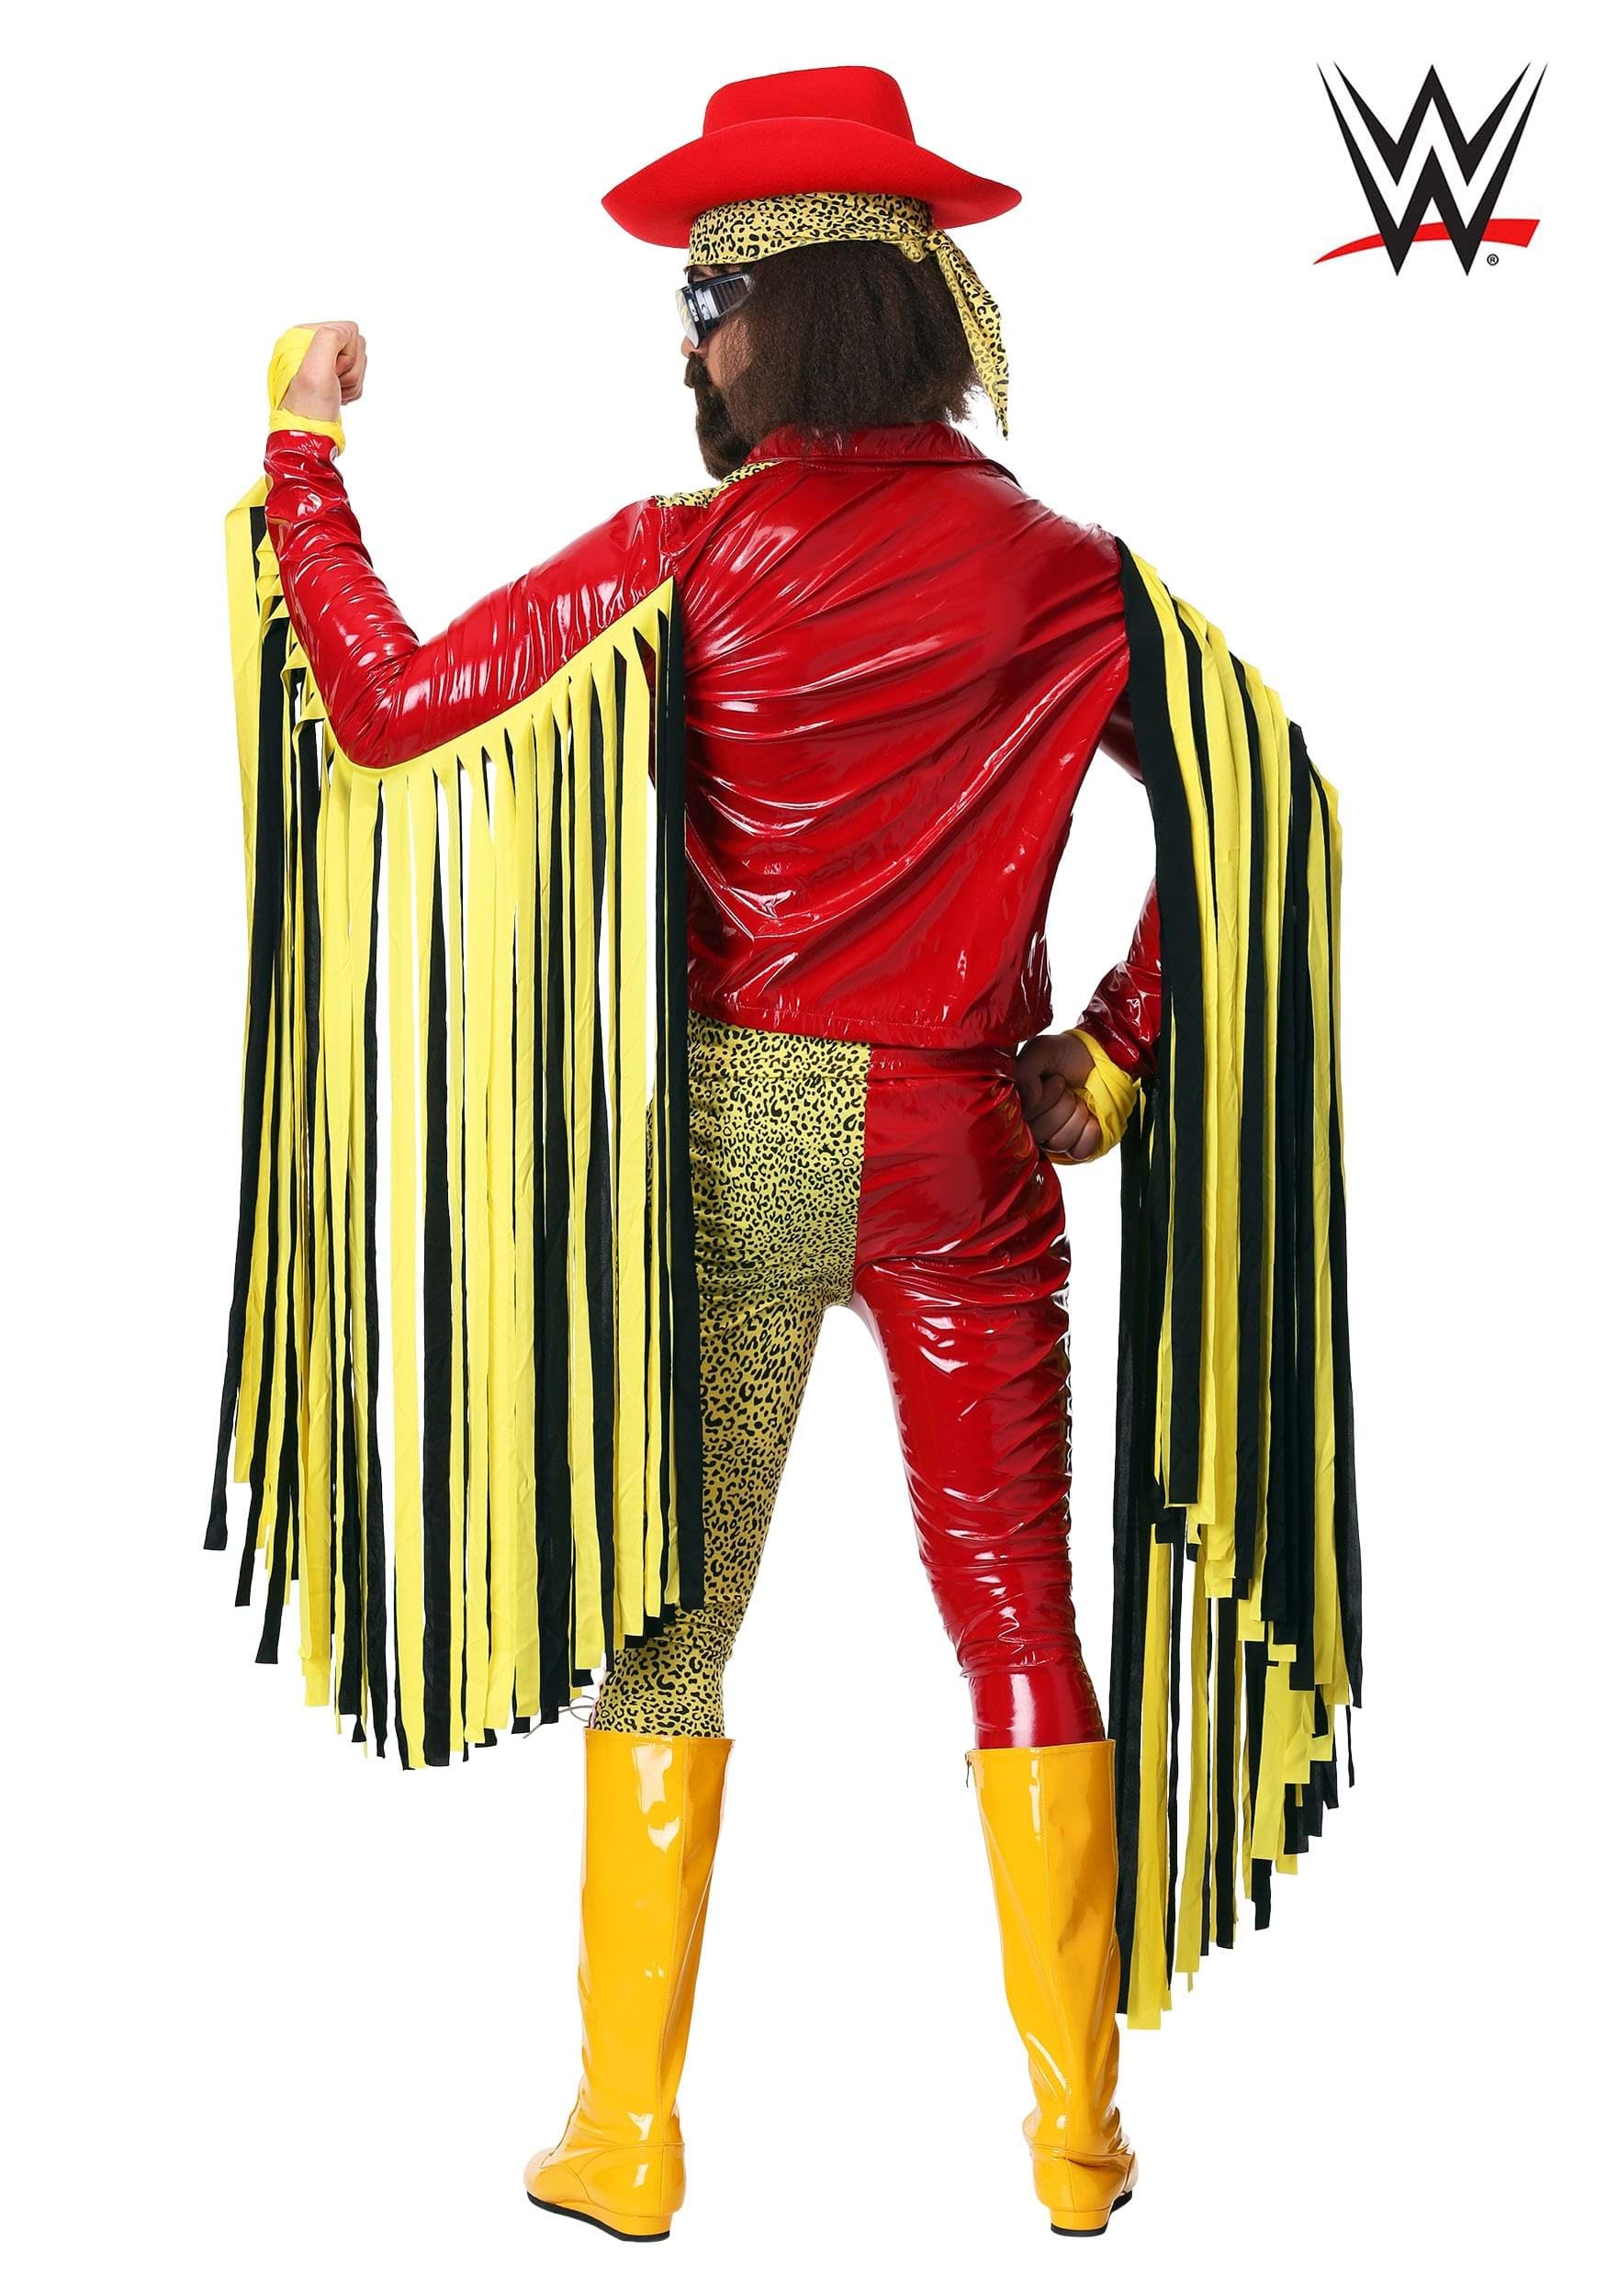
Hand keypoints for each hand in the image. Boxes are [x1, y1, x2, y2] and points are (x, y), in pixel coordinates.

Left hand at [278, 321, 366, 422]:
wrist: (309, 435)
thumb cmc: (309, 406)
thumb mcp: (315, 368)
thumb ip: (329, 338)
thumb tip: (347, 332)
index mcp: (304, 335)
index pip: (348, 330)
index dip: (347, 354)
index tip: (331, 371)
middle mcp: (313, 344)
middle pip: (356, 346)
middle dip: (350, 369)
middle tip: (332, 383)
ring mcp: (323, 361)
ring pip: (358, 362)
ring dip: (351, 382)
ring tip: (334, 392)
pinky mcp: (332, 377)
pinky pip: (357, 377)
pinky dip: (352, 390)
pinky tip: (337, 397)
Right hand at [1016, 1031, 1102, 1163]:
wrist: (1102, 1059)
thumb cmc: (1068, 1055)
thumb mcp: (1041, 1051)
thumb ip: (1024, 1072)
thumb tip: (1027, 1102)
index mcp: (1018, 1105)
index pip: (1022, 1119)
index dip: (1043, 1099)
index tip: (1054, 1079)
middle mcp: (1031, 1126)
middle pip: (1040, 1133)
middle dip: (1062, 1104)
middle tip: (1068, 1089)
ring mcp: (1053, 1139)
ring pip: (1059, 1143)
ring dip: (1076, 1115)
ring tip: (1079, 1099)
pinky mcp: (1076, 1148)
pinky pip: (1079, 1152)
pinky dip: (1090, 1133)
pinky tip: (1091, 1118)